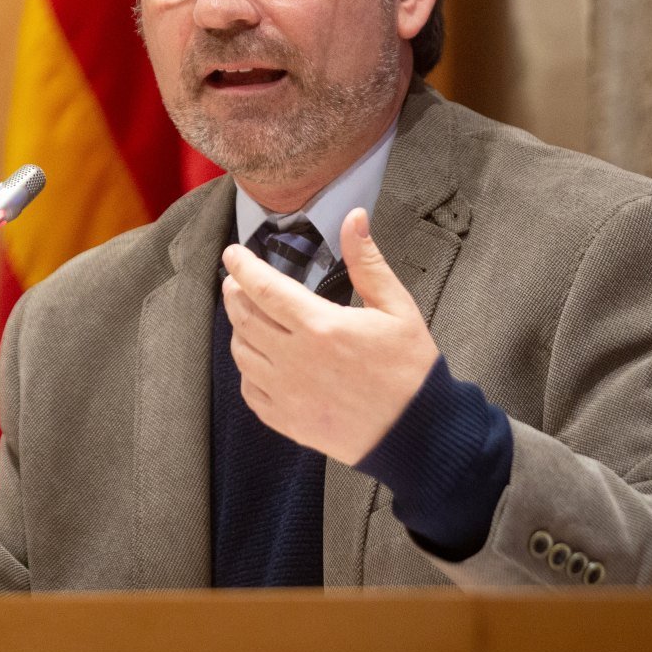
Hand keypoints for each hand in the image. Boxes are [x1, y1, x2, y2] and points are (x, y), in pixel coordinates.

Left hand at [221, 207, 440, 465]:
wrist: (418, 434)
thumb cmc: (411, 368)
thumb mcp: (397, 307)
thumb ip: (367, 262)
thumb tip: (354, 217)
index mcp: (321, 326)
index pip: (264, 288)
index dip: (243, 267)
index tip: (232, 254)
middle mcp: (295, 359)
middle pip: (245, 319)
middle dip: (236, 294)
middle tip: (236, 281)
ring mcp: (288, 394)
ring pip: (242, 354)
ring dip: (239, 330)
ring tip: (247, 316)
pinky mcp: (288, 421)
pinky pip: (251, 391)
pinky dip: (248, 371)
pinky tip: (259, 359)